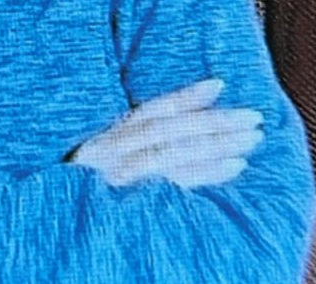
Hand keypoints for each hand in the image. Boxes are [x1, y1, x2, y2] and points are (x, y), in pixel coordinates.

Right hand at [67, 78, 263, 187]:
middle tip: (253, 117)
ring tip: (252, 139)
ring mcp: (121, 179)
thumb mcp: (103, 162)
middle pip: (169, 131)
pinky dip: (208, 173)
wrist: (62, 229)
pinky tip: (235, 166)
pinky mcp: (133, 204)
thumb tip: (189, 113)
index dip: (185, 97)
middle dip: (214, 121)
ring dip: (218, 144)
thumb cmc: (91, 193)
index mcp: (105, 140)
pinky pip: (177, 185)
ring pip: (175, 153)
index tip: (219, 85)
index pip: (149, 112)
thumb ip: (134, 140)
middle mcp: (111, 154)